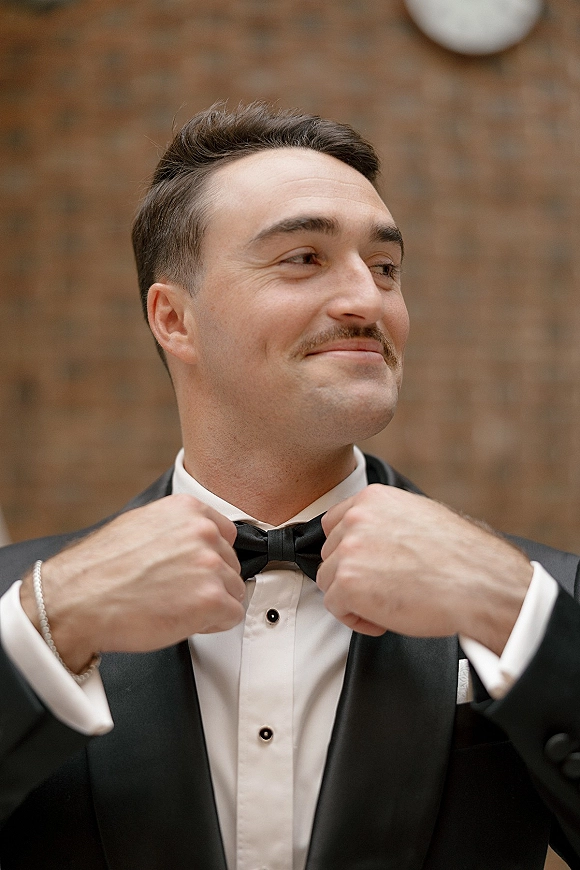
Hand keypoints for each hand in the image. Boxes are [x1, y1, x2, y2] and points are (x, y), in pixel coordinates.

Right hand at [20, 494, 245, 672]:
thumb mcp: (139, 526)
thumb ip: (174, 529)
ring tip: (174, 606)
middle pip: (230, 563)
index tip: (194, 571)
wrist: (76, 602)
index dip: (209, 559)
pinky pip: (231, 615)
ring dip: (210, 604)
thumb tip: (192, 542)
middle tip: (175, 593)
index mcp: (186, 510)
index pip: (225, 535)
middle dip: (208, 582)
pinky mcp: (211, 598)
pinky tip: (182, 620)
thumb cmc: (98, 571)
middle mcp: (202, 531)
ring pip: (233, 590)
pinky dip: (211, 624)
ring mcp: (209, 564)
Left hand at [317, 485, 532, 654]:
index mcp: (375, 498)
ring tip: (385, 606)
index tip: (362, 566)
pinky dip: (356, 619)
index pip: (335, 522)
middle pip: (330, 553)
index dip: (348, 550)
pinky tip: (383, 619)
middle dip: (352, 574)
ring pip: (328, 580)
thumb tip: (378, 537)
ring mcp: (350, 549)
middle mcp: (358, 518)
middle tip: (381, 589)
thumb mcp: (424, 517)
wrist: (481, 584)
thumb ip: (391, 521)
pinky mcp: (348, 582)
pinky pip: (335, 607)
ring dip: (352, 598)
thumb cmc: (464, 558)